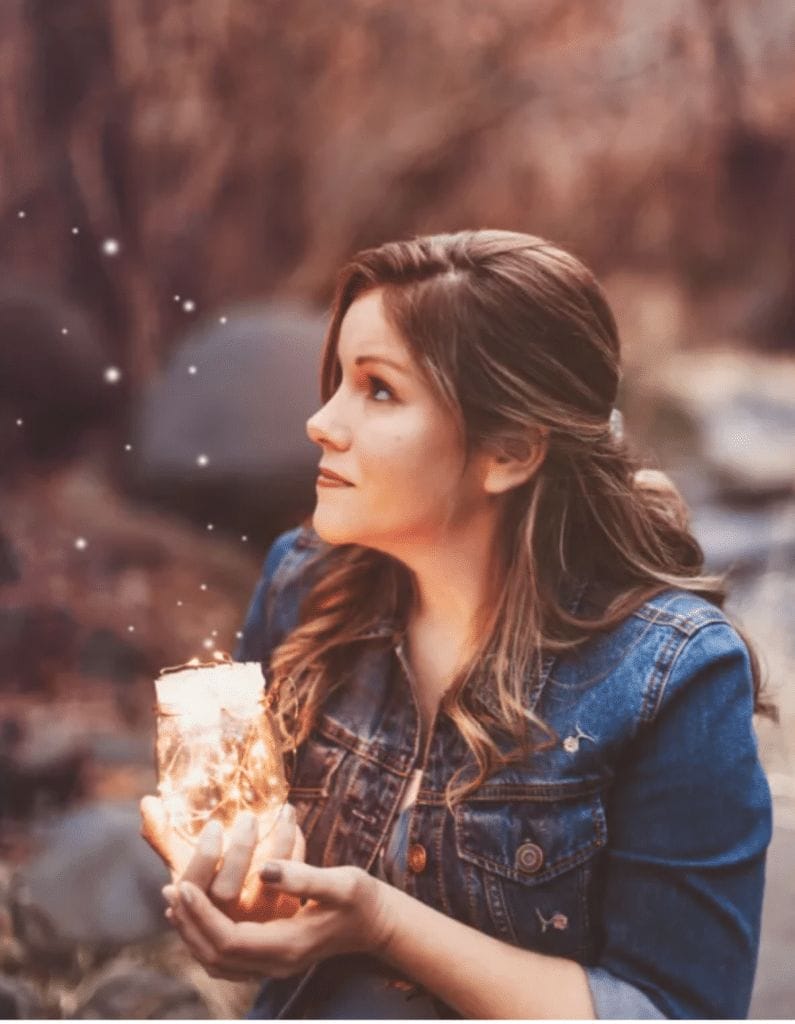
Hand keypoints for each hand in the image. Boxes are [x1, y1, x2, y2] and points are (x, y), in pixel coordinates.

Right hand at [140, 795, 304, 921]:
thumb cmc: (209, 886)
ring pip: (269, 885)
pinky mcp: (284, 915)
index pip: (194, 886)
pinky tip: (294, 827)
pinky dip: (296, 851)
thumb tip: (147, 802)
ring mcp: (255, 919)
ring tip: (285, 810)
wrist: (246, 924)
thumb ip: (165, 837)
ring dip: (279, 842)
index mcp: (198, 903)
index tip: (216, 825)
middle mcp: (224, 915)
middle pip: (228, 889)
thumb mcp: (186, 865)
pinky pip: (294, 884)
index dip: (203, 857)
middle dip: (240, 850)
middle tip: (249, 817)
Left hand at [163, 858, 396, 981]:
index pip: (227, 940)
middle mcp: (276, 963)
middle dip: (188, 923)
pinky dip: (207, 937)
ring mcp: (274, 965)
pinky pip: (229, 957)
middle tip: (169, 889)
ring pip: (218, 962)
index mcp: (287, 946)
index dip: (200, 915)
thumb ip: (303, 877)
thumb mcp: (341, 882)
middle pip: (215, 956)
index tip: (182, 885)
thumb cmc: (363, 899)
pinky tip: (201, 913)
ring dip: (193, 932)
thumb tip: (263, 869)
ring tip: (176, 901)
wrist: (378, 924)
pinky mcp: (274, 956)